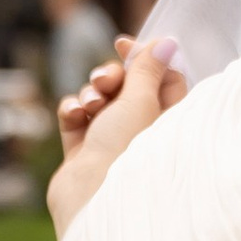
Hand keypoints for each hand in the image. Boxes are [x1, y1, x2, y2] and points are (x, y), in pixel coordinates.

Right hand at [47, 36, 186, 240]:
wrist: (91, 199)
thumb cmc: (126, 151)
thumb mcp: (142, 100)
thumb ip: (149, 68)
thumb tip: (167, 41)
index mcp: (168, 118)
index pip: (162, 76)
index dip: (143, 56)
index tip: (122, 43)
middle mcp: (141, 130)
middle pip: (126, 84)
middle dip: (110, 75)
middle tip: (105, 82)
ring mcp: (110, 141)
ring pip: (98, 97)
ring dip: (90, 93)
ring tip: (90, 106)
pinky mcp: (83, 151)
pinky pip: (75, 116)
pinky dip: (72, 110)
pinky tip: (74, 115)